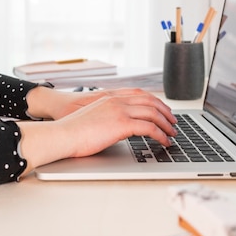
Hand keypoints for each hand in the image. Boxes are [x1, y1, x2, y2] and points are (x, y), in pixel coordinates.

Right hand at [17, 89, 176, 173]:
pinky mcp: (121, 124)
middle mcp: (116, 101)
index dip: (155, 101)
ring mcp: (120, 111)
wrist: (62, 134)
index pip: (140, 94)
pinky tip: (163, 141)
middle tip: (173, 122)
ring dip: (166, 125)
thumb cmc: (72, 131)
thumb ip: (106, 116)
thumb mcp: (92, 117)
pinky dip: (160, 135)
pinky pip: (149, 128)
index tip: (162, 110)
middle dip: (165, 112)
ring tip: (172, 134)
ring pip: (153, 113)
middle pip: (150, 101)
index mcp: (109, 97)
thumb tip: (114, 126)